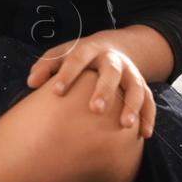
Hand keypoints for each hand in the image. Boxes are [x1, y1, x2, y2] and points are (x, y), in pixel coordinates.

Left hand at [24, 32, 155, 136]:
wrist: (112, 47)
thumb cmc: (78, 57)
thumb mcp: (61, 54)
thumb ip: (45, 66)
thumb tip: (31, 83)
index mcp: (89, 49)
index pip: (77, 59)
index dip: (67, 74)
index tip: (56, 92)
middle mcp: (112, 59)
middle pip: (111, 72)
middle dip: (104, 90)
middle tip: (95, 110)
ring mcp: (130, 71)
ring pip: (136, 86)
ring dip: (132, 105)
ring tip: (125, 125)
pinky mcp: (142, 84)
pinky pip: (150, 100)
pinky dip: (149, 116)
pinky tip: (144, 135)